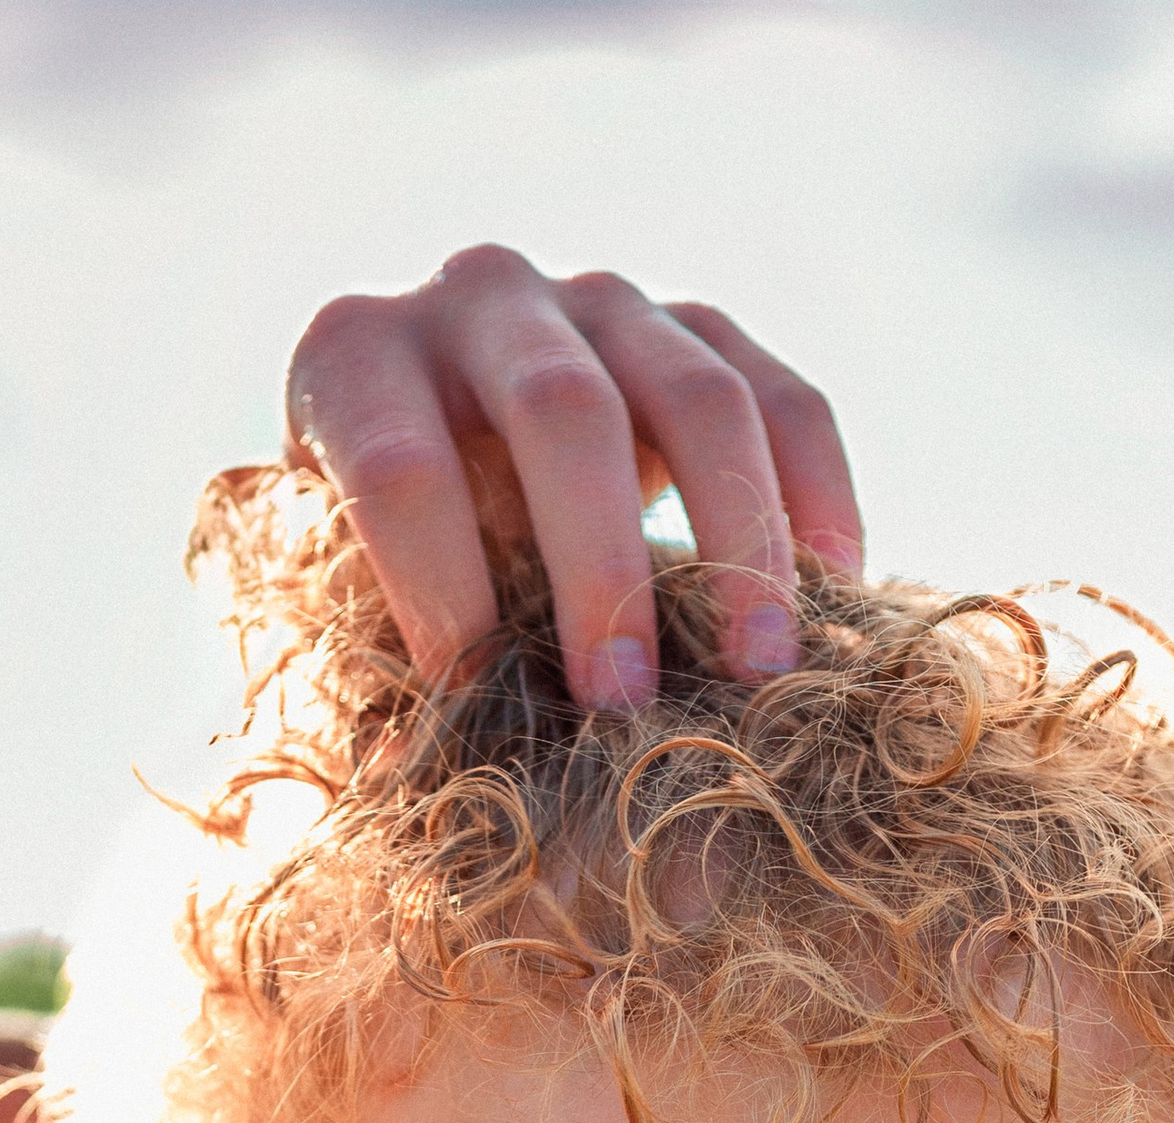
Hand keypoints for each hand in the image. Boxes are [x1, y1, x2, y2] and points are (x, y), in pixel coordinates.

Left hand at [284, 245, 861, 712]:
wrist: (445, 464)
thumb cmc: (377, 561)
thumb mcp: (338, 598)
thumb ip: (364, 671)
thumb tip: (417, 778)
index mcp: (354, 359)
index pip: (400, 470)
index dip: (443, 596)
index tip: (481, 707)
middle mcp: (479, 294)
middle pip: (563, 412)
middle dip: (600, 569)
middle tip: (623, 703)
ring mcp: (601, 299)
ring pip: (698, 397)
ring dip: (737, 544)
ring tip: (758, 673)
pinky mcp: (700, 327)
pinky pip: (786, 399)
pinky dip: (816, 501)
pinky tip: (835, 598)